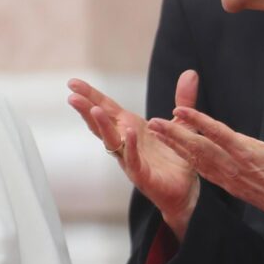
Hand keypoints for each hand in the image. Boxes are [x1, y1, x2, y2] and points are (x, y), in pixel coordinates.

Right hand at [67, 72, 201, 238]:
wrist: (185, 190)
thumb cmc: (176, 158)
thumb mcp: (181, 124)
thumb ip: (184, 99)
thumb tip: (191, 73)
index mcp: (130, 127)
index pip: (106, 108)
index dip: (90, 95)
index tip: (73, 82)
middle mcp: (125, 142)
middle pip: (101, 123)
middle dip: (86, 109)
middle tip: (72, 96)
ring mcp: (130, 159)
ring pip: (111, 141)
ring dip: (102, 126)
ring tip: (93, 110)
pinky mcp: (142, 175)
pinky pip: (133, 159)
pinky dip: (130, 145)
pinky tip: (127, 132)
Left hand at [148, 87, 263, 226]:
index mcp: (249, 153)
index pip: (217, 133)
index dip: (197, 120)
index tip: (178, 110)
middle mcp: (233, 166)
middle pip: (198, 147)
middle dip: (173, 134)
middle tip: (152, 122)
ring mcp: (229, 178)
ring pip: (196, 160)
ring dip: (175, 146)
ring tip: (156, 132)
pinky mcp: (229, 185)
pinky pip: (203, 170)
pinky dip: (187, 159)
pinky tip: (176, 151)